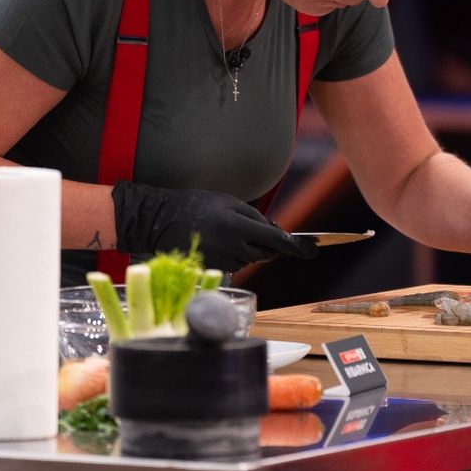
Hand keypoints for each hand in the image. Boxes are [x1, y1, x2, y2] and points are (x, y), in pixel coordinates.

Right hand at [111, 182, 318, 271]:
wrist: (158, 220)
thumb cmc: (195, 205)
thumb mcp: (227, 201)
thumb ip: (254, 217)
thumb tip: (276, 234)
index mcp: (236, 224)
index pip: (274, 240)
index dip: (294, 246)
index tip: (312, 250)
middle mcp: (230, 246)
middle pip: (264, 252)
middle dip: (265, 244)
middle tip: (248, 230)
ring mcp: (220, 260)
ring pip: (249, 259)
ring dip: (247, 249)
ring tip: (224, 233)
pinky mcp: (211, 269)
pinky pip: (233, 265)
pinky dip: (233, 256)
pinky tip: (217, 243)